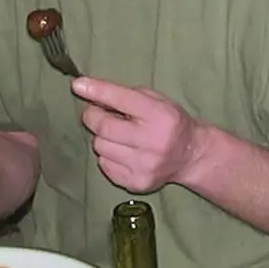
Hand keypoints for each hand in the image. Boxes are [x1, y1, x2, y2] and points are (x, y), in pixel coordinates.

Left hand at [74, 78, 202, 193]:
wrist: (190, 156)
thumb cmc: (169, 121)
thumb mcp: (156, 100)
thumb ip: (125, 95)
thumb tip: (87, 90)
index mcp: (160, 115)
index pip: (121, 99)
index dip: (97, 91)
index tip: (78, 84)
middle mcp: (153, 141)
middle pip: (103, 126)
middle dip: (93, 116)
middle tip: (95, 113)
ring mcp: (144, 165)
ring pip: (100, 146)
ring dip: (101, 138)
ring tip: (116, 135)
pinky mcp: (137, 182)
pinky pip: (105, 165)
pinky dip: (107, 156)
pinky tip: (121, 152)